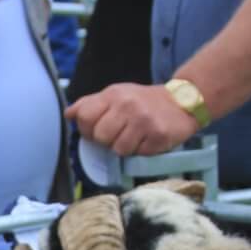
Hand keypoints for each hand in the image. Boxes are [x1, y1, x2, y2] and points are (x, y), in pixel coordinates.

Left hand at [68, 83, 197, 156]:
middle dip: (107, 141)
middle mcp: (127, 105)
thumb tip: (68, 114)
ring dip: (125, 148)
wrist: (182, 101)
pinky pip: (138, 154)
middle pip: (100, 137)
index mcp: (113, 94)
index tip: (97, 130)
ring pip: (118, 149)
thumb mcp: (116, 94)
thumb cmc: (144, 101)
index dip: (86, 129)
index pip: (84, 117)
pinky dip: (141, 151)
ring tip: (135, 137)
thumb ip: (90, 104)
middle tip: (119, 134)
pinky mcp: (158, 135)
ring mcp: (143, 120)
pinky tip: (148, 139)